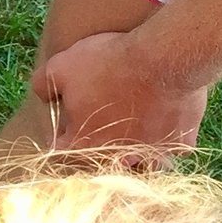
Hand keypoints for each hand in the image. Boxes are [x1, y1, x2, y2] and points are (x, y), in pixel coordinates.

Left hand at [29, 29, 208, 160]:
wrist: (163, 58)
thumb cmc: (109, 63)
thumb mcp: (60, 66)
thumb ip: (43, 85)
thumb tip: (41, 95)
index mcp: (83, 146)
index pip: (62, 155)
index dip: (62, 136)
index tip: (67, 121)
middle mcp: (116, 159)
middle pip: (103, 165)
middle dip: (100, 149)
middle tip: (103, 125)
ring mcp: (152, 155)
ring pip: (142, 164)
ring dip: (138, 152)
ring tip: (137, 131)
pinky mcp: (180, 144)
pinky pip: (173, 148)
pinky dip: (170, 137)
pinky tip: (167, 119)